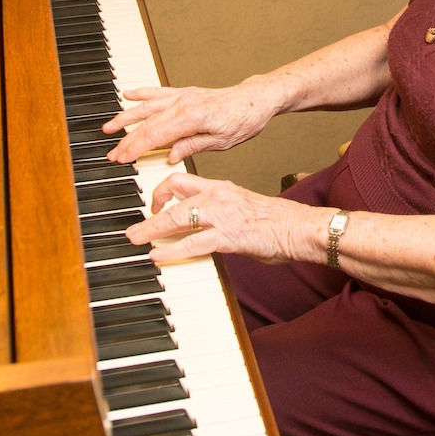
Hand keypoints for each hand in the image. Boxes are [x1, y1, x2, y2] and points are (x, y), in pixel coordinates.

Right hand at [102, 79, 280, 163]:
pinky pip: (158, 92)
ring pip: (147, 106)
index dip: (135, 148)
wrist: (256, 99)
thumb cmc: (243, 120)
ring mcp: (183, 96)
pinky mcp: (185, 93)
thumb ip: (192, 146)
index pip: (154, 135)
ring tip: (109, 126)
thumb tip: (170, 156)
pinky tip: (128, 94)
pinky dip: (142, 93)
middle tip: (111, 153)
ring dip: (126, 116)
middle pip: (147, 123)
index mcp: (191, 118)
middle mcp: (183, 104)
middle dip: (126, 139)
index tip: (121, 158)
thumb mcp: (221, 142)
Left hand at [123, 172, 330, 264]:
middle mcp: (217, 196)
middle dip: (149, 210)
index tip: (153, 204)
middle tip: (134, 226)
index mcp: (220, 187)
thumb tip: (200, 221)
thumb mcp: (241, 206)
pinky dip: (172, 250)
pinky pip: (194, 242)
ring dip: (152, 229)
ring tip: (136, 239)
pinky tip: (158, 256)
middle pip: (173, 193)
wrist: (300, 227)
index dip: (161, 190)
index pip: (181, 179)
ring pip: (177, 217)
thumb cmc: (276, 222)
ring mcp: (222, 215)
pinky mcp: (228, 236)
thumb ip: (219, 209)